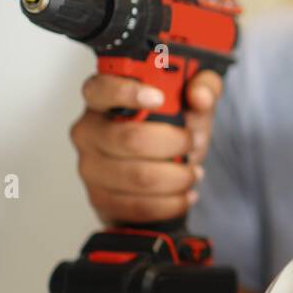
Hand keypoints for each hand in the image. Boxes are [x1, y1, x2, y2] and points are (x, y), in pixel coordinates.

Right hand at [70, 69, 222, 225]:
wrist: (161, 169)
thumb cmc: (169, 129)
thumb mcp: (191, 101)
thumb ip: (203, 87)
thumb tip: (200, 97)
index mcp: (101, 98)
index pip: (101, 89)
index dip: (127, 93)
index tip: (160, 98)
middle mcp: (88, 131)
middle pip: (130, 139)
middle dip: (173, 143)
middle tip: (193, 142)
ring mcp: (89, 167)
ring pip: (139, 177)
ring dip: (177, 177)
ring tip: (193, 172)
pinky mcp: (99, 199)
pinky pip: (139, 206)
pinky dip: (171, 203)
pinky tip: (184, 194)